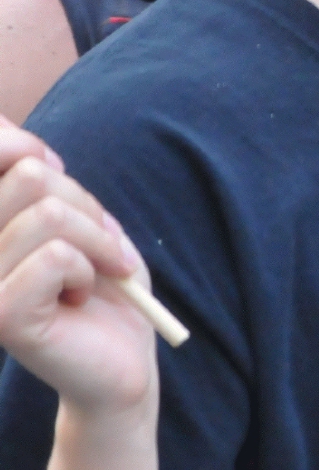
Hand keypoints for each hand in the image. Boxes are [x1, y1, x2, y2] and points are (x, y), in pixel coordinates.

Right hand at [0, 116, 155, 423]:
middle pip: (31, 175)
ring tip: (93, 273)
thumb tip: (24, 149)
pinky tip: (79, 297)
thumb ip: (42, 176)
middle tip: (96, 246)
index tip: (56, 174)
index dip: (26, 148)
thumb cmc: (103, 279)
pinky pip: (56, 256)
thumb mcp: (80, 214)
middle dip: (86, 206)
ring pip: (50, 213)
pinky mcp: (0, 315)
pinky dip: (89, 269)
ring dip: (96, 241)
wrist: (124, 354)